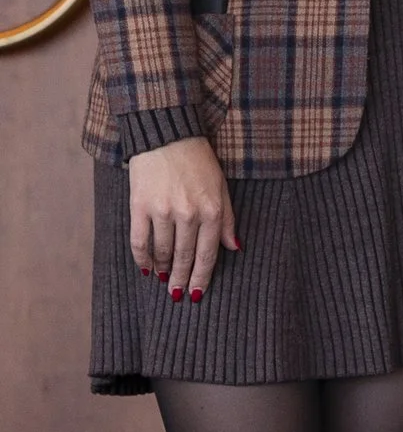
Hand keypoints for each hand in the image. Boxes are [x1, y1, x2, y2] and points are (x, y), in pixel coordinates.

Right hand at [127, 137, 237, 302]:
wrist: (168, 136)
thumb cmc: (199, 161)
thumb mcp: (221, 186)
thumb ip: (227, 218)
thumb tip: (234, 247)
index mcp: (211, 209)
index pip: (208, 252)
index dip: (202, 275)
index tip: (196, 292)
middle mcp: (188, 213)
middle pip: (184, 256)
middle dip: (181, 278)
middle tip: (177, 295)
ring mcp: (162, 211)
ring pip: (162, 251)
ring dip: (162, 270)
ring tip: (162, 279)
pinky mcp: (140, 206)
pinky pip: (139, 241)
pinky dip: (142, 258)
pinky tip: (145, 267)